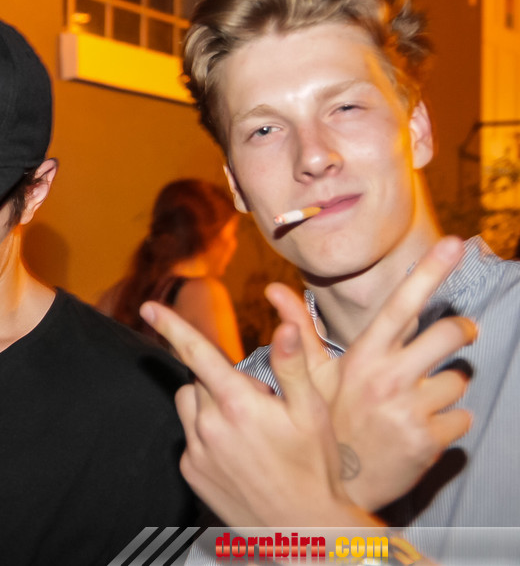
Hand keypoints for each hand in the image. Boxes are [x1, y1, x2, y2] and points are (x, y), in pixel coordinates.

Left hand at [143, 236, 473, 524]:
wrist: (304, 529)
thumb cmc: (315, 468)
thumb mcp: (312, 413)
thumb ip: (292, 366)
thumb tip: (285, 326)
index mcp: (238, 404)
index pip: (197, 353)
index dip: (172, 326)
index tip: (149, 307)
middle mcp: (209, 426)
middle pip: (199, 380)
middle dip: (221, 380)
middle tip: (259, 404)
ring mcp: (197, 451)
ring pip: (189, 406)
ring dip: (209, 404)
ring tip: (246, 426)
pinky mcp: (191, 472)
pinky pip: (190, 438)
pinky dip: (207, 435)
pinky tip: (238, 452)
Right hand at [308, 237, 474, 509]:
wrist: (337, 488)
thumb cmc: (327, 424)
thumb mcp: (311, 378)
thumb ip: (301, 331)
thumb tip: (272, 288)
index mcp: (363, 357)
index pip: (401, 305)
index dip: (430, 272)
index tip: (456, 245)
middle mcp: (388, 378)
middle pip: (450, 333)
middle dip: (461, 331)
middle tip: (459, 334)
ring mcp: (411, 410)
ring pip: (457, 380)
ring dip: (443, 390)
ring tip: (413, 405)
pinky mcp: (430, 440)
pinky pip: (461, 418)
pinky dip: (446, 424)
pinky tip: (418, 432)